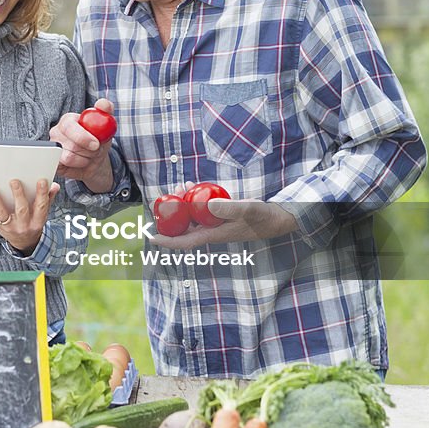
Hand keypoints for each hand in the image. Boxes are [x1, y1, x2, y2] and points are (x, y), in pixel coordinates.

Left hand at [0, 178, 59, 255]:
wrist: (24, 241)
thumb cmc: (33, 221)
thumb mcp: (43, 212)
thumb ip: (48, 198)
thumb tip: (55, 185)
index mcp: (37, 220)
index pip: (41, 206)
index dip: (43, 194)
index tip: (42, 180)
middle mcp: (23, 224)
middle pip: (22, 209)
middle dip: (18, 195)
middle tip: (14, 180)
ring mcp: (9, 226)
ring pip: (2, 214)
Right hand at [49, 98, 114, 192]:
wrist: (96, 158)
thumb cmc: (98, 138)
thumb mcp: (105, 124)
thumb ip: (105, 110)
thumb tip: (103, 103)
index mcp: (67, 120)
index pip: (69, 127)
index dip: (83, 137)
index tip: (96, 144)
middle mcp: (57, 133)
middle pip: (70, 145)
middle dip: (89, 151)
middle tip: (96, 151)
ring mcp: (53, 149)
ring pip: (68, 158)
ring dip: (84, 160)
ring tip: (89, 156)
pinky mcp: (54, 163)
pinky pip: (64, 168)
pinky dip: (77, 167)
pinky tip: (81, 163)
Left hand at [150, 189, 296, 248]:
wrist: (277, 218)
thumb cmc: (262, 216)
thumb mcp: (246, 209)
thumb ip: (228, 207)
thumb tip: (207, 205)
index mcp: (214, 235)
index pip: (185, 241)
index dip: (167, 241)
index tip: (151, 237)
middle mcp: (212, 232)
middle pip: (185, 227)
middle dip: (172, 214)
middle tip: (167, 196)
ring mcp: (216, 225)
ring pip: (192, 217)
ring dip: (183, 204)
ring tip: (181, 186)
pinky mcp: (221, 217)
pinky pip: (201, 211)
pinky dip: (195, 200)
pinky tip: (194, 188)